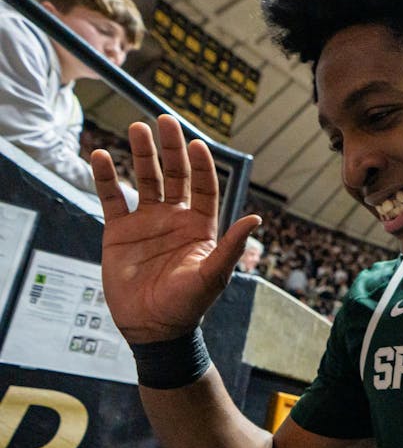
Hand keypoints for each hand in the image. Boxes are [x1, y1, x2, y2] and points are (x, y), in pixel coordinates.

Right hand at [91, 114, 259, 343]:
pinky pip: (111, 197)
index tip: (197, 144)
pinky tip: (101, 155)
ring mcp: (147, 222)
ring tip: (136, 128)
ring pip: (144, 179)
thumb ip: (231, 246)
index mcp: (201, 226)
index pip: (204, 186)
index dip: (201, 165)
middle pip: (174, 175)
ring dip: (141, 153)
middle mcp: (175, 218)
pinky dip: (106, 176)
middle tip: (164, 120)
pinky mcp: (119, 232)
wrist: (152, 327)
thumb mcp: (213, 275)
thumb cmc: (187, 305)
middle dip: (170, 148)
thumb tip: (256, 218)